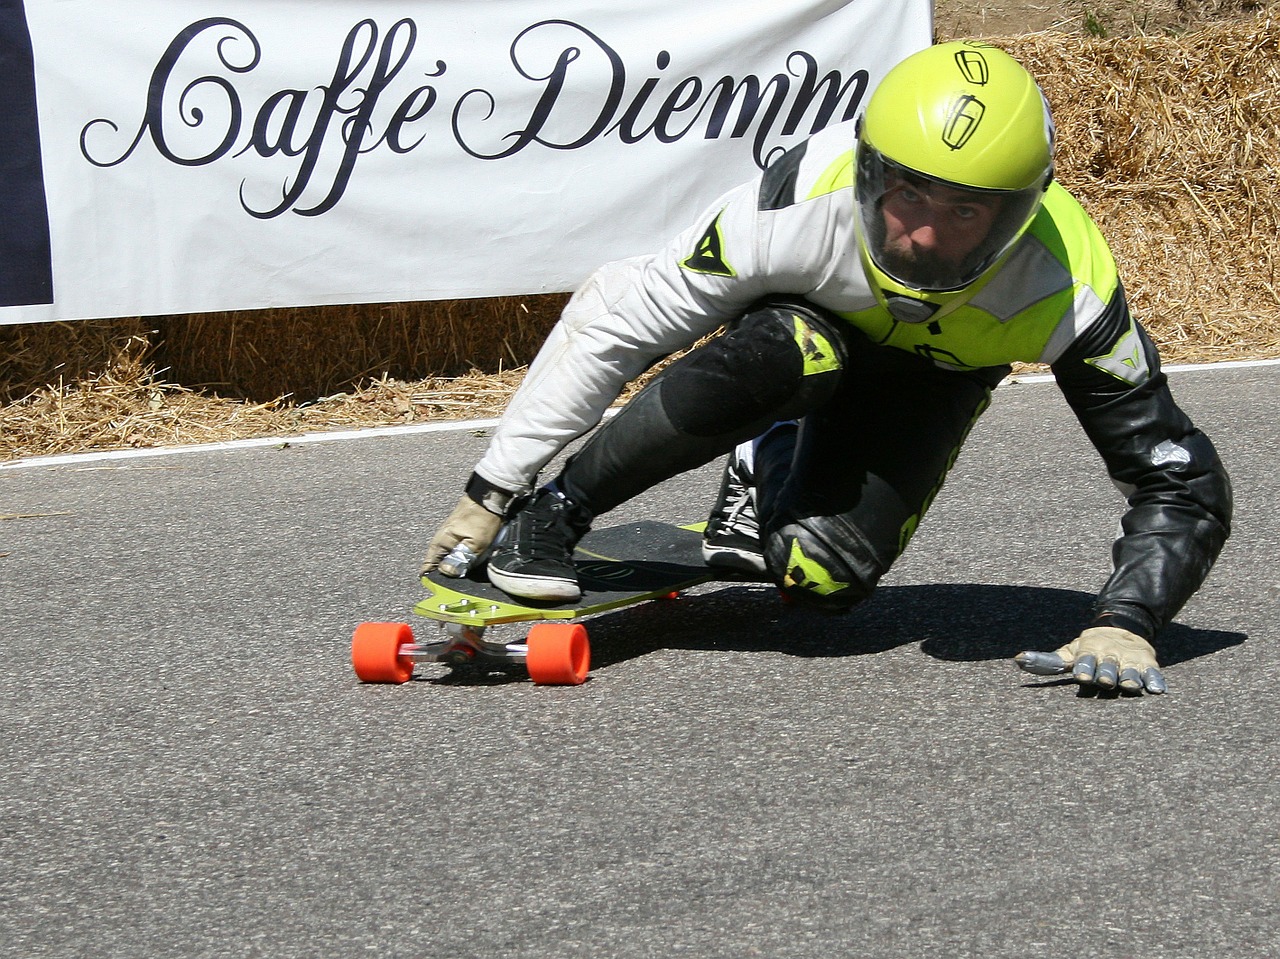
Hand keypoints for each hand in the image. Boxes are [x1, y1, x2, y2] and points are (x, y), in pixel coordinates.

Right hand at [421, 495, 503, 576]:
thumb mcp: (475, 544)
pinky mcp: (458, 537)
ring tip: (471, 568)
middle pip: (440, 567)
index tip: (447, 589)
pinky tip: (474, 560)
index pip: (428, 568)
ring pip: (450, 560)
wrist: (489, 498)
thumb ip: (461, 560)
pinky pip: (458, 553)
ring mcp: (449, 540)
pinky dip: (464, 558)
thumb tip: (448, 573)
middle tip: (464, 579)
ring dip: (459, 566)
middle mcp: (440, 543)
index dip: (435, 580)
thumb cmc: (481, 518)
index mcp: (439, 544)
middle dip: (451, 575)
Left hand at [1015, 626, 1166, 693]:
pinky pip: (1153, 674)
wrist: (1122, 629)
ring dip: (1129, 677)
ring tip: (1129, 685)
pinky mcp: (1148, 665)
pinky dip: (1155, 680)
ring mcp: (1129, 660)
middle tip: (1105, 681)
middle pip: (1108, 667)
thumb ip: (1047, 661)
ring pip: (1130, 671)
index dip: (1084, 668)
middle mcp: (1109, 656)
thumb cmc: (1089, 649)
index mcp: (1089, 652)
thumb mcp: (1070, 652)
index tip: (1082, 676)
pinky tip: (1157, 690)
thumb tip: (1017, 659)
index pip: (1086, 661)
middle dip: (1106, 674)